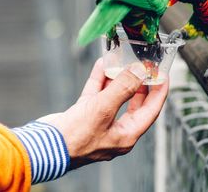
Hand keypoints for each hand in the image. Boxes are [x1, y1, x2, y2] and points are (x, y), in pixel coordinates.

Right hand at [37, 58, 168, 168]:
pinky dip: (99, 81)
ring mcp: (99, 123)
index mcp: (126, 134)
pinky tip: (102, 65)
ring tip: (122, 60)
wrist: (43, 147)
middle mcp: (115, 129)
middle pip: (134, 103)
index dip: (159, 92)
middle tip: (144, 67)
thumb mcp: (103, 109)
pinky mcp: (84, 116)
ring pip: (114, 97)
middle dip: (139, 83)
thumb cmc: (74, 137)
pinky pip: (96, 95)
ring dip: (117, 78)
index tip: (164, 75)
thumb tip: (140, 72)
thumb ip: (123, 88)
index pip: (151, 110)